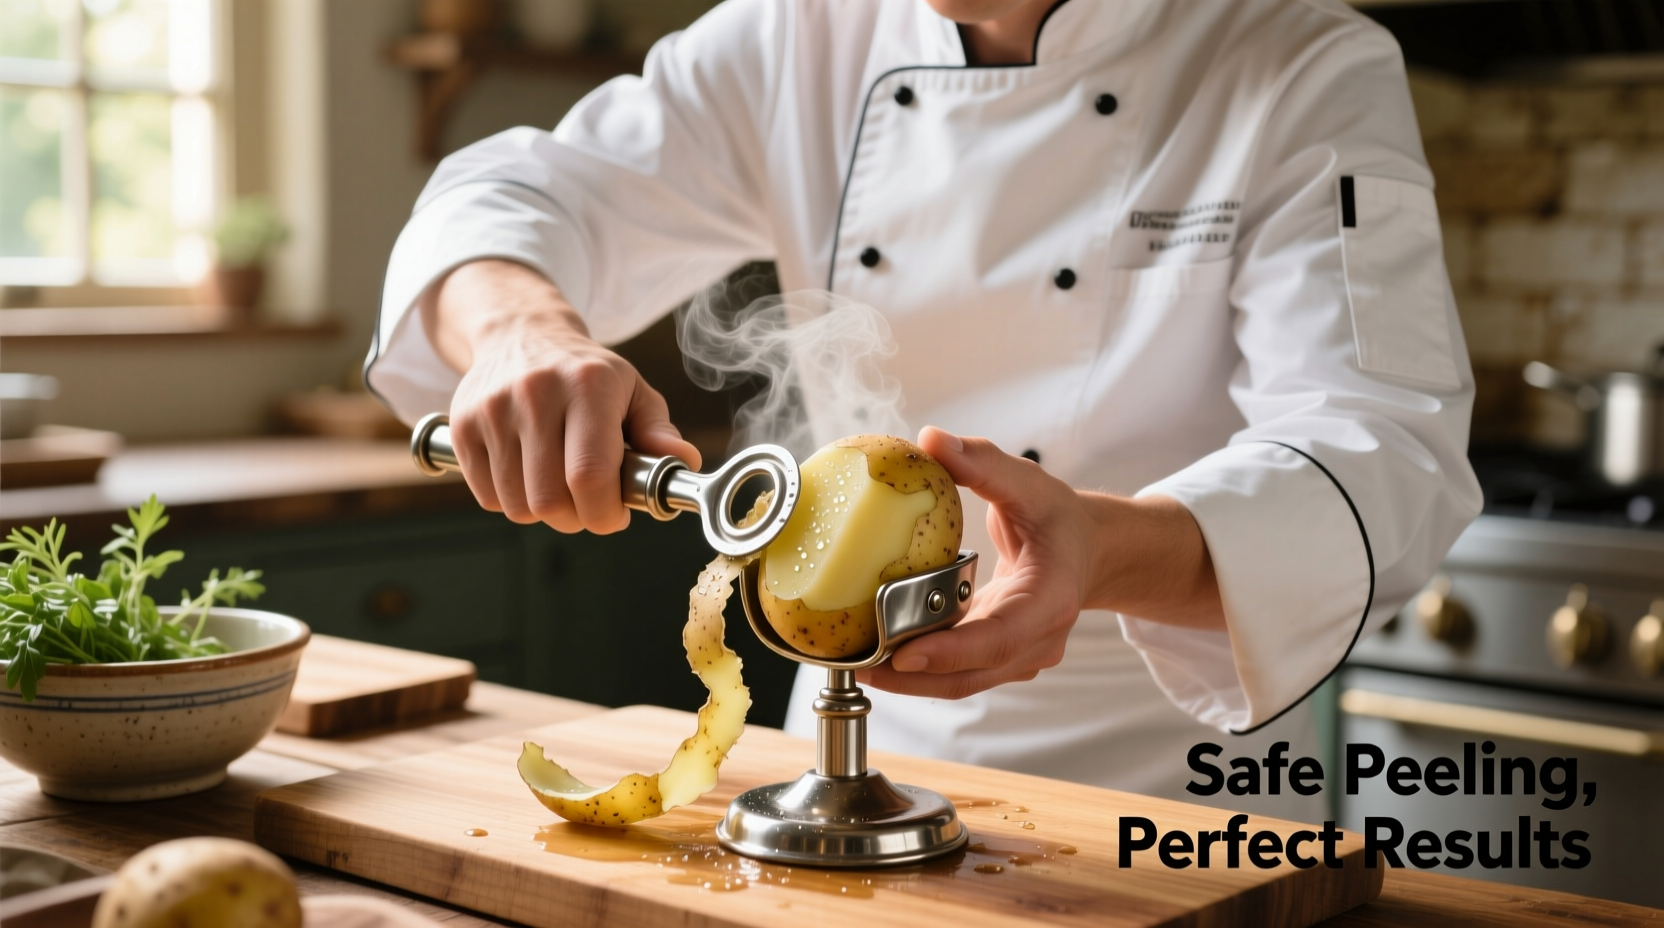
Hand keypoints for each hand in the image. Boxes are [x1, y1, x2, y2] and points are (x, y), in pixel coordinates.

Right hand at [423, 259, 700, 533]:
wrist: (520, 334)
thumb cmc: (586, 374)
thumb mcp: (632, 391)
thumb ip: (658, 432)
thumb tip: (682, 463)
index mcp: (588, 386)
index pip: (590, 476)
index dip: (604, 513)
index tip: (615, 515)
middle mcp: (535, 393)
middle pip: (550, 500)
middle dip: (576, 518)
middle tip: (587, 504)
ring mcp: (492, 410)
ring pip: (518, 506)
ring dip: (544, 512)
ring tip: (558, 484)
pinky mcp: (461, 427)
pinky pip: (488, 497)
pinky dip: (511, 500)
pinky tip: (527, 473)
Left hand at [857, 427, 1222, 699]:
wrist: (1087, 551)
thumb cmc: (1060, 519)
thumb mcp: (1029, 484)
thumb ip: (982, 463)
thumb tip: (930, 439)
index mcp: (1051, 601)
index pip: (1001, 637)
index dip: (952, 651)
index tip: (904, 654)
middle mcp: (1037, 641)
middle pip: (971, 674)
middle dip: (913, 676)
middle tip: (858, 664)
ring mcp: (1018, 657)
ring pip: (959, 682)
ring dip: (908, 680)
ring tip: (855, 661)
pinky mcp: (996, 659)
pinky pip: (955, 672)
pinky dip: (917, 668)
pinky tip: (875, 652)